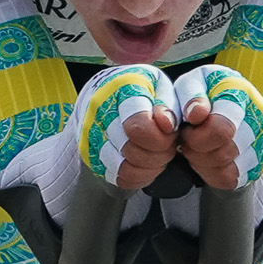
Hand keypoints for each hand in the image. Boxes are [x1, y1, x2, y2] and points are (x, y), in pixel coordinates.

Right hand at [76, 64, 179, 191]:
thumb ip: (167, 103)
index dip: (160, 137)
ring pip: (126, 168)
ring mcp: (92, 137)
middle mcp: (99, 113)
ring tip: (157, 152)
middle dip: (160, 151)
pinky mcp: (92, 156)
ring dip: (150, 165)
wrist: (105, 93)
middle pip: (133, 151)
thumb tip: (167, 125)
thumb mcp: (159, 84)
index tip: (170, 131)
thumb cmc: (138, 88)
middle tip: (167, 142)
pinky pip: (121, 178)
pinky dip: (140, 175)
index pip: (138, 127)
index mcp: (120, 89)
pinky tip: (146, 162)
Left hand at [172, 66, 262, 189]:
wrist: (225, 107)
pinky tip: (204, 157)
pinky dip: (209, 172)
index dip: (196, 134)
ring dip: (200, 160)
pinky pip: (228, 179)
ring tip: (194, 145)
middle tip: (187, 136)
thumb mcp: (190, 84)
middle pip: (223, 152)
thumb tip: (197, 114)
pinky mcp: (259, 162)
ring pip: (226, 168)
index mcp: (241, 92)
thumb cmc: (203, 93)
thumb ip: (188, 94)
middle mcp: (259, 116)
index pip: (221, 129)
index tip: (188, 124)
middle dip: (196, 147)